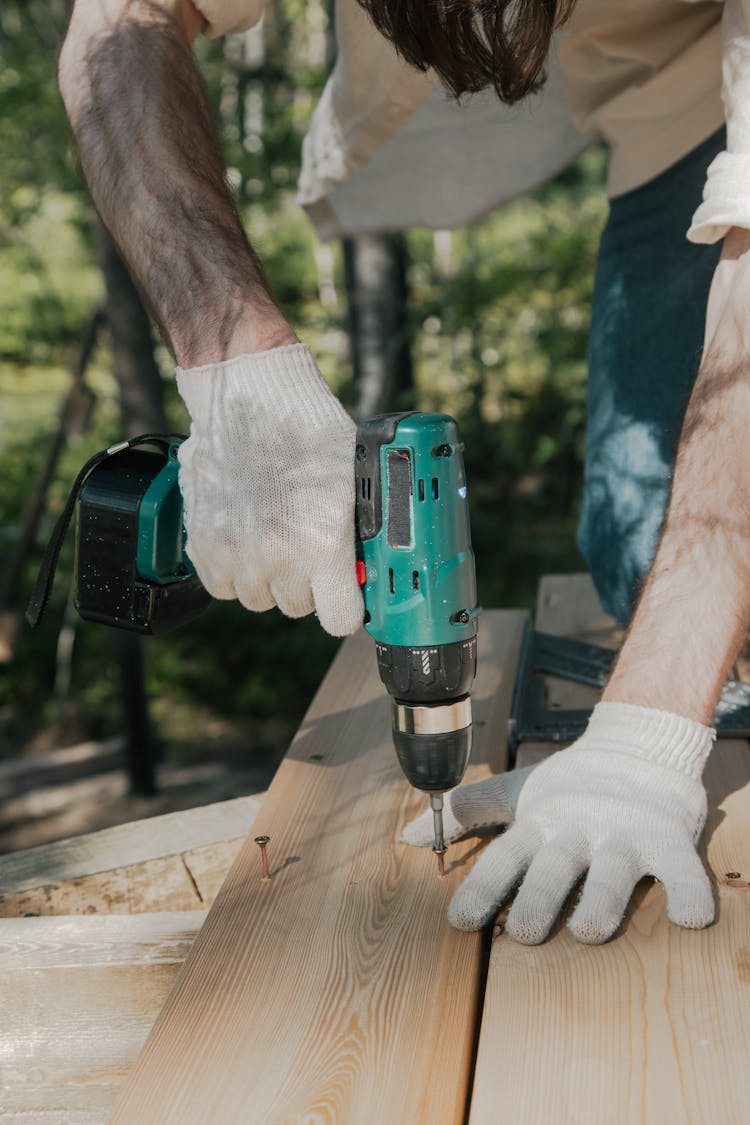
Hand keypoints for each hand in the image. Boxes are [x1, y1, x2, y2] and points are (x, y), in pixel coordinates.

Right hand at [176, 343, 362, 635]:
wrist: (251, 398)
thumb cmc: (309, 431)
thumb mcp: (354, 482)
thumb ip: (358, 534)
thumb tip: (367, 568)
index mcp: (324, 545)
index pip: (341, 620)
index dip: (346, 608)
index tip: (346, 595)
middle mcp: (280, 558)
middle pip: (298, 607)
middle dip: (305, 584)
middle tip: (306, 549)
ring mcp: (238, 554)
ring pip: (258, 598)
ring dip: (267, 579)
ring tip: (273, 538)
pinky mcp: (204, 544)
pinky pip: (221, 586)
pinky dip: (232, 571)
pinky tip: (245, 541)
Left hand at [403, 702, 715, 943]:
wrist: (640, 747)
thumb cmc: (571, 783)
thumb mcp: (516, 793)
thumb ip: (465, 812)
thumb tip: (403, 836)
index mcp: (539, 823)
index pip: (503, 856)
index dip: (482, 889)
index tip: (459, 922)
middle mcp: (577, 828)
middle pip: (554, 868)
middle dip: (538, 900)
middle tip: (526, 932)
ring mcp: (623, 833)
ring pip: (612, 872)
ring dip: (601, 902)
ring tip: (589, 931)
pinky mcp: (667, 839)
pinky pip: (682, 869)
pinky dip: (690, 892)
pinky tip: (689, 917)